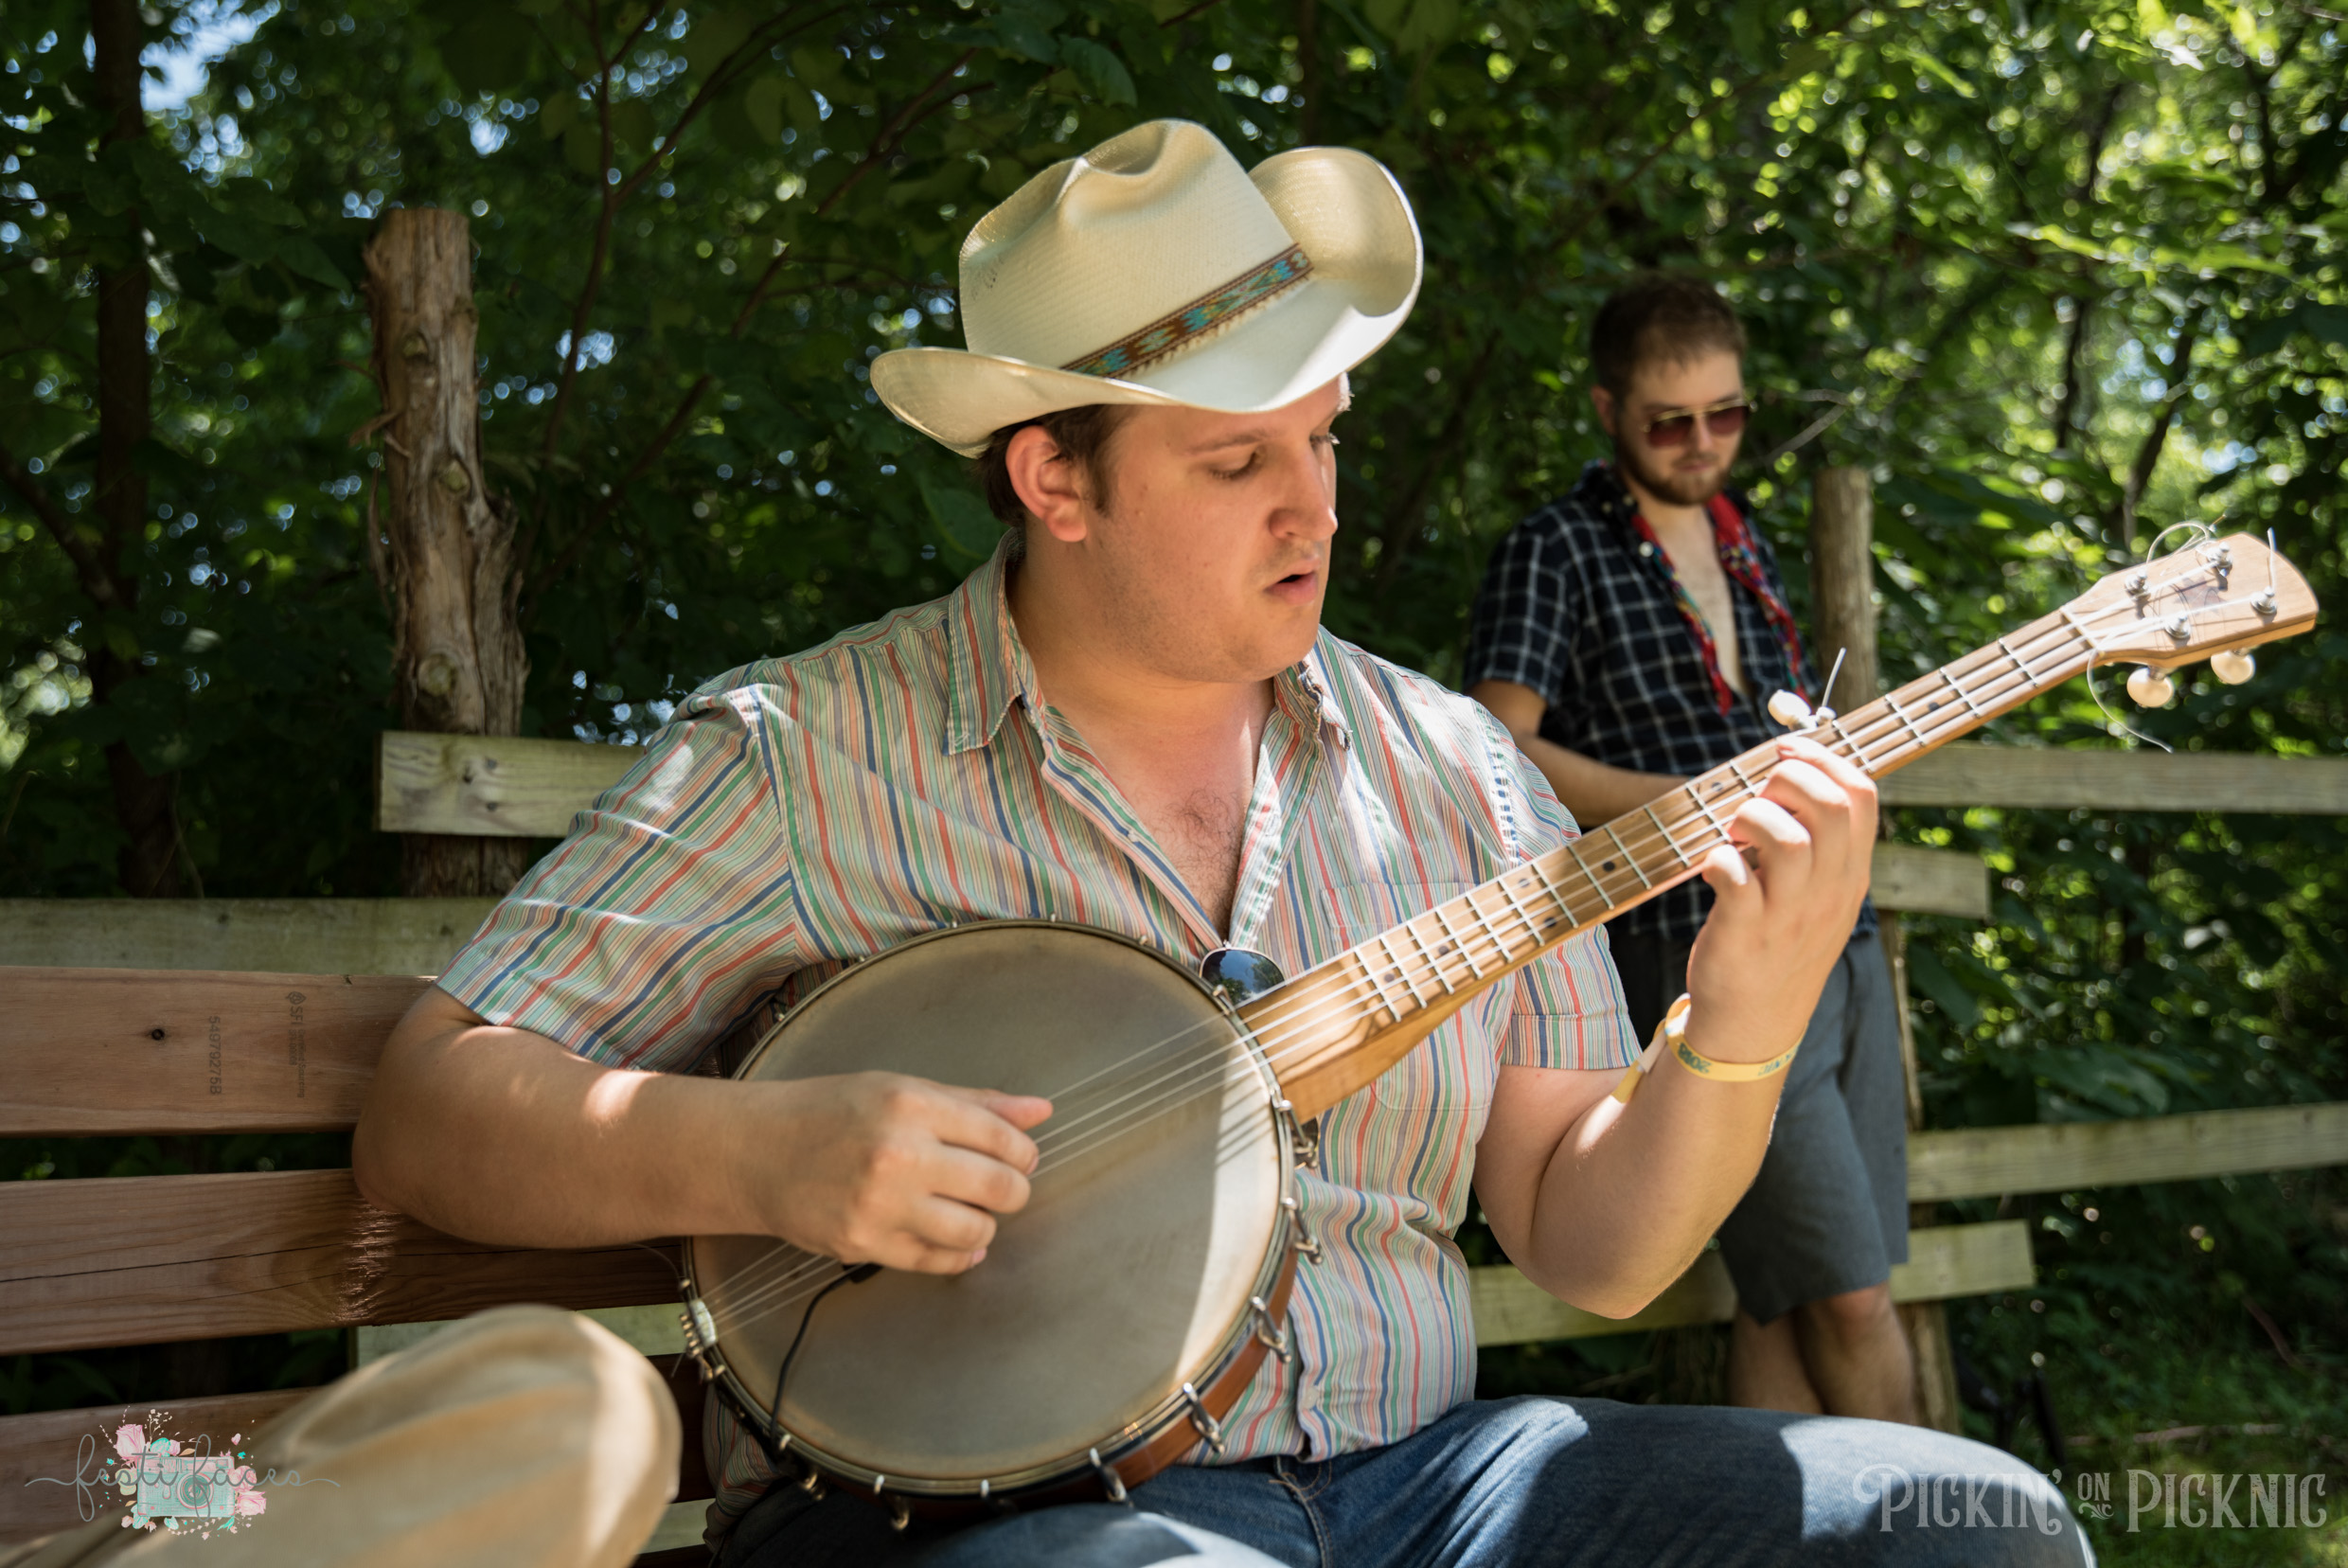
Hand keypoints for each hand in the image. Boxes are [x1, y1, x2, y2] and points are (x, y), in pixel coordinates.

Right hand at [729, 1072, 1052, 1273]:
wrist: (758, 1152)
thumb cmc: (831, 1112)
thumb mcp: (902, 1089)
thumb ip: (975, 1103)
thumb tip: (1040, 1111)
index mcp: (911, 1106)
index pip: (1001, 1138)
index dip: (1024, 1152)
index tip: (1022, 1157)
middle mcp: (899, 1154)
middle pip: (997, 1187)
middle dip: (1014, 1191)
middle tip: (1004, 1188)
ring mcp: (881, 1205)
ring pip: (974, 1231)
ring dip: (986, 1225)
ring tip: (972, 1211)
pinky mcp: (865, 1245)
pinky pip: (937, 1261)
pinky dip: (959, 1255)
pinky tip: (955, 1240)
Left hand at [1681, 736, 1876, 1063]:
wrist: (1754, 1024)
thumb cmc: (1778, 944)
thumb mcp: (1818, 897)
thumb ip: (1817, 845)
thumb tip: (1789, 775)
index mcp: (1849, 876)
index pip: (1863, 797)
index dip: (1824, 759)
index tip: (1787, 749)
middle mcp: (1827, 894)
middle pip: (1830, 808)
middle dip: (1788, 777)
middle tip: (1757, 790)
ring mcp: (1788, 917)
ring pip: (1789, 840)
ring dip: (1752, 817)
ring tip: (1733, 829)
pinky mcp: (1744, 935)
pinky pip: (1736, 881)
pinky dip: (1718, 860)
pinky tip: (1712, 864)